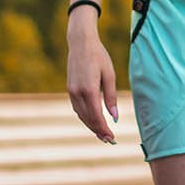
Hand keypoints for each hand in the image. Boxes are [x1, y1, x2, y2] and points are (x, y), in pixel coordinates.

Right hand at [67, 21, 118, 143]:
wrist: (80, 43)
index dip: (104, 129)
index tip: (112, 137)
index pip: (97, 116)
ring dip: (91, 126)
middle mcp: (77, 92)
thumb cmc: (99, 57)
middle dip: (98, 131)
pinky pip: (77, 108)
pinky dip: (85, 117)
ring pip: (81, 115)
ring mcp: (71, 91)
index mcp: (89, 89)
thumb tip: (115, 117)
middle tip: (109, 140)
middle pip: (88, 118)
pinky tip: (93, 121)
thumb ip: (111, 97)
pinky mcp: (69, 89)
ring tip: (102, 134)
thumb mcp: (109, 75)